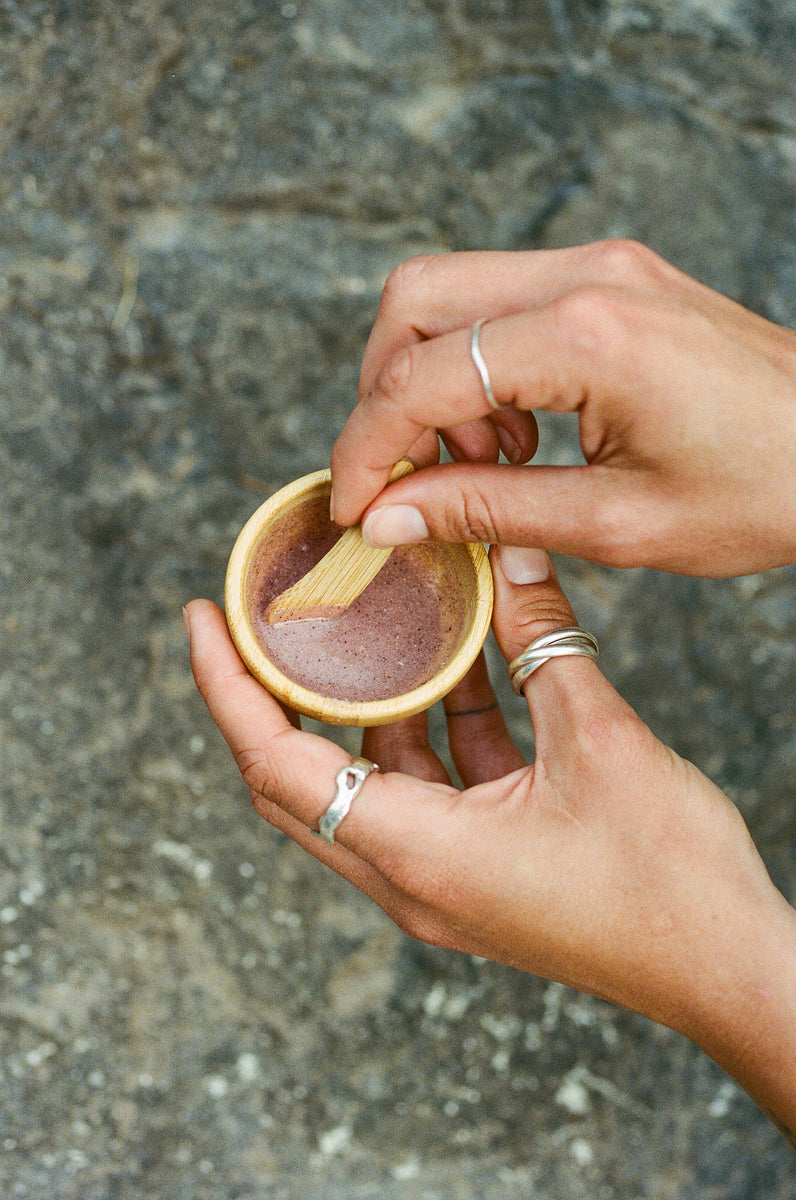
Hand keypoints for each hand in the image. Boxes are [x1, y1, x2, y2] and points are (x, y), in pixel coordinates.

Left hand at [186, 548, 795, 1135]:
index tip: (200, 620)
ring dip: (361, 707)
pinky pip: (423, 790)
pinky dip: (425, 728)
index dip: (228, 689)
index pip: (279, 765)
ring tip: (362, 627)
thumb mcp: (602, 741)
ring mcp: (440, 880)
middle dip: (269, 695)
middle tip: (255, 619)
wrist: (725, 968)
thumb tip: (508, 556)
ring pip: (362, 782)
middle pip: (297, 779)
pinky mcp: (473, 871)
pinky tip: (453, 665)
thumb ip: (544, 643)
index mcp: (420, 856)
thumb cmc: (670, 880)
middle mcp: (411, 878)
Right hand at [329, 239, 795, 575]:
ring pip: (451, 292)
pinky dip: (482, 366)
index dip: (366, 448)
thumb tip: (389, 517)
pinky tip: (525, 434)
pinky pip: (504, 301)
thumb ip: (487, 512)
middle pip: (414, 299)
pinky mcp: (614, 277)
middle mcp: (586, 275)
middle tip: (414, 476)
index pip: (421, 376)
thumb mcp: (618, 524)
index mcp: (588, 335)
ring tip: (492, 464)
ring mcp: (602, 265)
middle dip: (385, 394)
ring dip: (436, 381)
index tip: (354, 509)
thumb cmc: (764, 491)